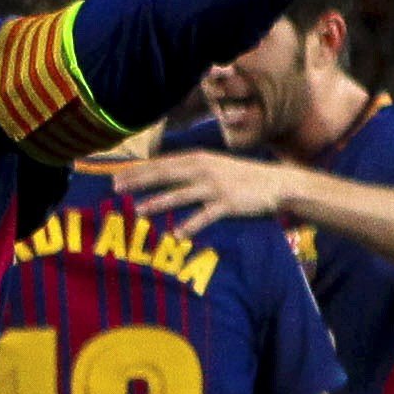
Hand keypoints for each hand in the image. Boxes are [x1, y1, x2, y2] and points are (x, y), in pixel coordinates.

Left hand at [107, 148, 298, 236]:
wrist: (277, 183)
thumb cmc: (243, 177)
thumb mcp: (215, 167)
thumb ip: (192, 171)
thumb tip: (166, 177)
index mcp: (199, 159)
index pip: (162, 163)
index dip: (138, 169)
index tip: (116, 176)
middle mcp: (204, 169)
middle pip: (165, 174)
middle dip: (139, 181)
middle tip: (115, 188)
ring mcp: (216, 186)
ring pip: (181, 194)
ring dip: (159, 201)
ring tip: (138, 210)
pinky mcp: (228, 203)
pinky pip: (205, 216)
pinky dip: (191, 225)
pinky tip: (177, 235)